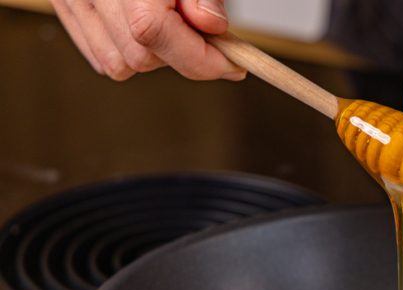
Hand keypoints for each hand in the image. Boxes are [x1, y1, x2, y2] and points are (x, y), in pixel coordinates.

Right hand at [50, 0, 246, 80]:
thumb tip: (211, 26)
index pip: (153, 31)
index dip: (199, 58)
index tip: (232, 65)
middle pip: (140, 55)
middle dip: (181, 54)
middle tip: (205, 33)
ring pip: (119, 63)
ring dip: (155, 56)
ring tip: (172, 22)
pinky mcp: (65, 7)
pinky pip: (101, 55)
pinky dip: (130, 52)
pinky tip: (146, 27)